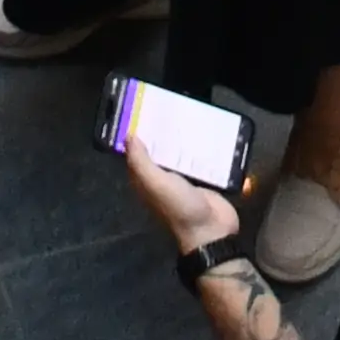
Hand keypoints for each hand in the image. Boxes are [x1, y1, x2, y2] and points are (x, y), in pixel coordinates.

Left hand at [118, 123, 245, 258]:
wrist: (211, 231)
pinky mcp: (204, 181)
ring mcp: (184, 182)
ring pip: (180, 155)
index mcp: (147, 183)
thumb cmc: (179, 207)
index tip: (140, 114)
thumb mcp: (155, 184)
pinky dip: (201, 148)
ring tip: (186, 114)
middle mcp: (163, 181)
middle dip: (161, 135)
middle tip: (166, 109)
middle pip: (160, 154)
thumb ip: (140, 162)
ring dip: (182, 139)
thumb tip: (128, 136)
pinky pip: (200, 160)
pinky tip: (204, 130)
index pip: (137, 157)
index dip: (136, 138)